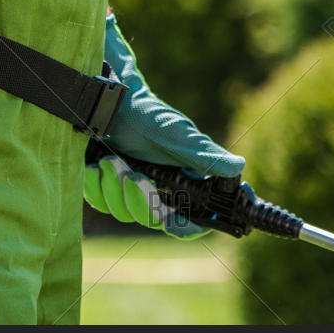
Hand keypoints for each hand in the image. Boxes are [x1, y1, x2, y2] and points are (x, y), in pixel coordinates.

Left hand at [83, 13, 243, 238]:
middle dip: (140, 200)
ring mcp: (130, 192)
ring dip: (114, 188)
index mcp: (183, 184)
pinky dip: (95, 185)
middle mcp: (159, 192)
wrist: (112, 104)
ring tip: (111, 160)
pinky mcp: (105, 188)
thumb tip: (238, 167)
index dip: (187, 228)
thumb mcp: (177, 134)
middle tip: (134, 174)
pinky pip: (99, 202)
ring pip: (123, 213)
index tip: (175, 222)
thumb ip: (204, 155)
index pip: (191, 221)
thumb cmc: (150, 115)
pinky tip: (97, 165)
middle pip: (153, 220)